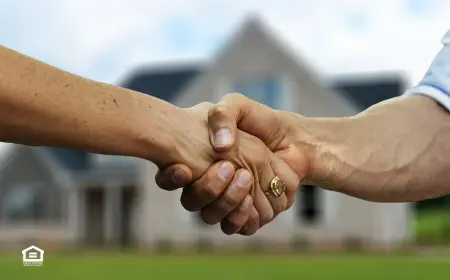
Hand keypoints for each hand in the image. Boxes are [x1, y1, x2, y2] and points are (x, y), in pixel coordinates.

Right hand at [162, 101, 299, 232]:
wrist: (291, 137)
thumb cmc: (258, 120)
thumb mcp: (236, 106)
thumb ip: (222, 115)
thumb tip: (220, 146)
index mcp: (197, 160)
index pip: (170, 178)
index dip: (172, 177)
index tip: (184, 169)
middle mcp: (208, 184)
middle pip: (192, 202)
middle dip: (207, 189)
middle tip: (228, 167)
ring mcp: (226, 200)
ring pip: (212, 216)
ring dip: (226, 201)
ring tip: (245, 178)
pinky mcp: (248, 213)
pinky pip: (237, 226)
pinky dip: (242, 216)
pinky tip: (250, 198)